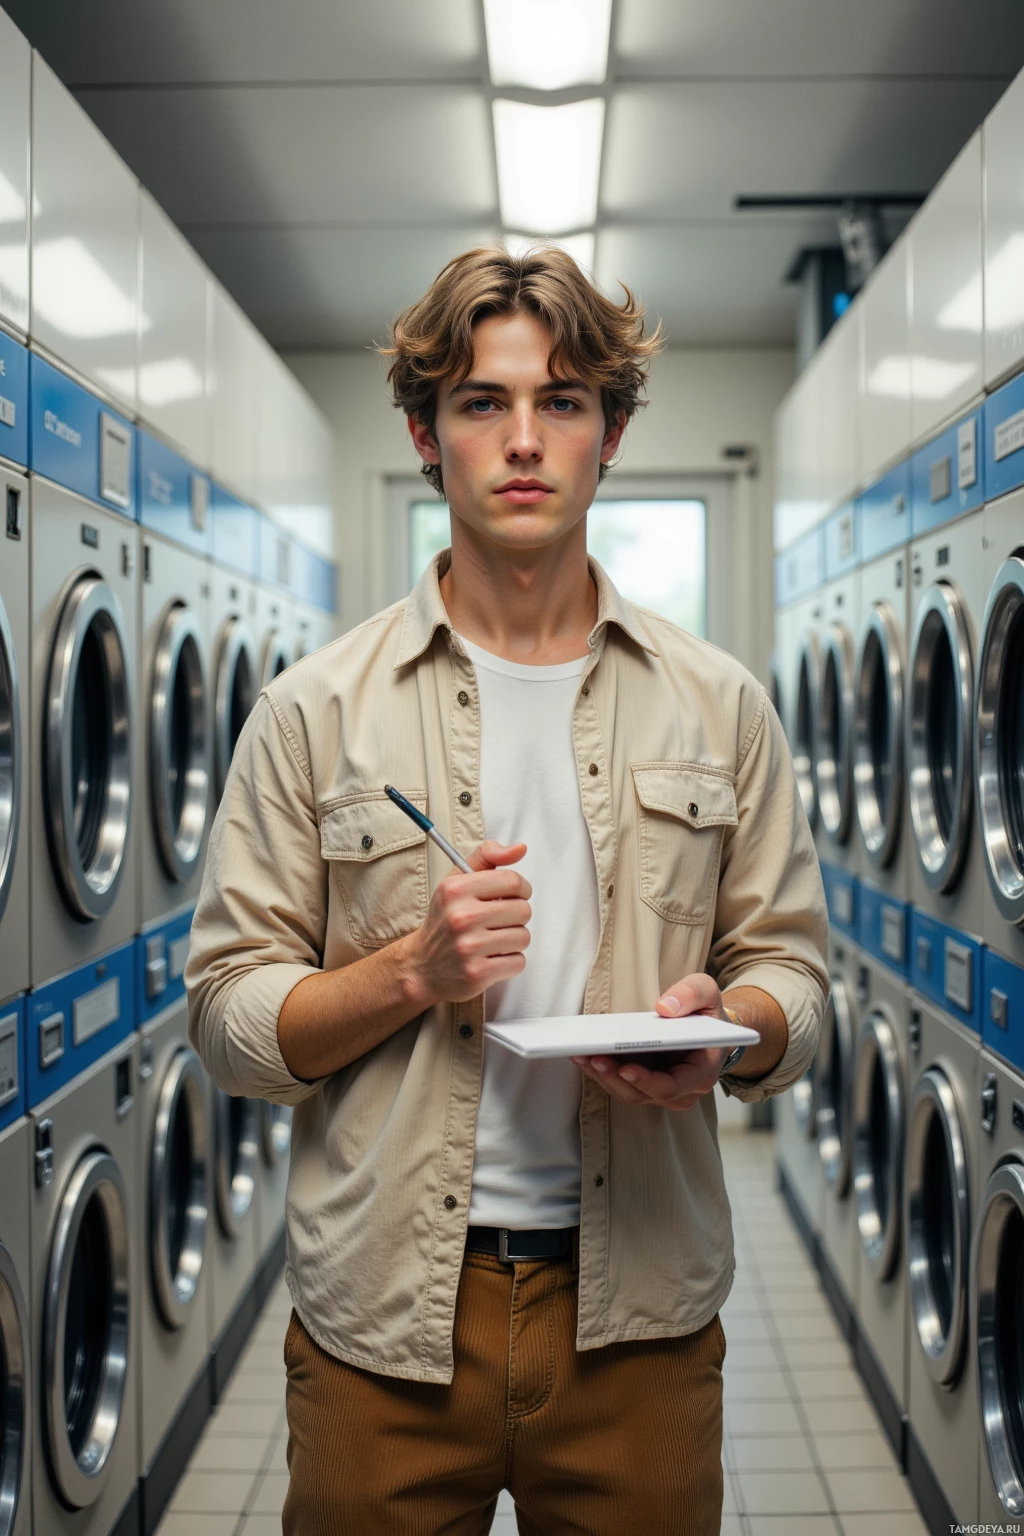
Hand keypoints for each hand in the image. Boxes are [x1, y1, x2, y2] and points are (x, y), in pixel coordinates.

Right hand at [407, 840, 531, 1006]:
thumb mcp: (456, 881)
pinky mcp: (477, 973)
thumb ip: (487, 857)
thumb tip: (520, 848)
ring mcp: (469, 947)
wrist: (421, 967)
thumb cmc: (445, 921)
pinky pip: (518, 962)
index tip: (513, 896)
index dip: (520, 889)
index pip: (512, 881)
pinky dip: (510, 962)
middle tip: (498, 922)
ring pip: (523, 937)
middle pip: (523, 910)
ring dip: (514, 940)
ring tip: (494, 940)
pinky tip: (491, 958)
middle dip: (516, 917)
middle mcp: (461, 917)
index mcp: (456, 889)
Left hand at [570, 972, 728, 1111]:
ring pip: (627, 1092)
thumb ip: (692, 994)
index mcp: (701, 1072)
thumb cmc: (707, 1013)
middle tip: (593, 1057)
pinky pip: (620, 1085)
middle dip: (614, 1076)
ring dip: (602, 1075)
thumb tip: (664, 1008)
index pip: (671, 1087)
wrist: (708, 1029)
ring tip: (580, 1054)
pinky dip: (600, 1072)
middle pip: (643, 1094)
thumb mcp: (708, 992)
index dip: (646, 1081)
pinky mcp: (644, 1086)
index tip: (625, 1068)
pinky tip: (582, 1055)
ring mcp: (661, 1091)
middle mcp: (681, 1090)